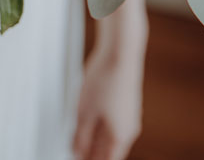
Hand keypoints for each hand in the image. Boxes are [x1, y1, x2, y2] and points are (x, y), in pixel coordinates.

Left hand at [72, 45, 144, 159]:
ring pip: (110, 136)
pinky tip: (88, 121)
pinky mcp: (126, 104)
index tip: (76, 157)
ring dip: (94, 140)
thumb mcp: (85, 113)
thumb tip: (77, 153)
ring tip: (77, 138)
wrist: (121, 53)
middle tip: (74, 150)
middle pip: (109, 151)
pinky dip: (100, 126)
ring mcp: (129, 116)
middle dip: (91, 153)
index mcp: (120, 136)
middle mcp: (129, 129)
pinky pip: (113, 123)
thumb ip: (81, 136)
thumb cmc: (105, 80)